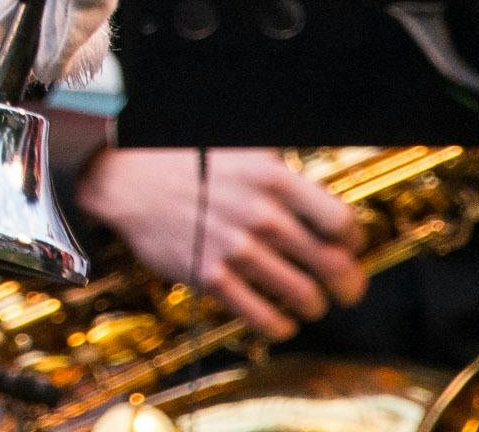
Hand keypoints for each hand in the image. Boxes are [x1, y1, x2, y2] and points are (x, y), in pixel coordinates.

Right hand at [74, 145, 368, 335]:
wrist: (124, 177)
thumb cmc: (184, 160)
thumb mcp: (241, 151)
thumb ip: (282, 176)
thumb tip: (322, 205)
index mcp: (272, 178)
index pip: (342, 223)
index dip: (354, 242)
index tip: (349, 247)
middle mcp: (260, 214)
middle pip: (334, 266)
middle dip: (348, 285)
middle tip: (346, 289)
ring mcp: (234, 248)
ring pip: (305, 297)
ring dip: (314, 306)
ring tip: (308, 303)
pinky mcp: (209, 276)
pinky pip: (264, 319)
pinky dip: (281, 327)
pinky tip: (280, 320)